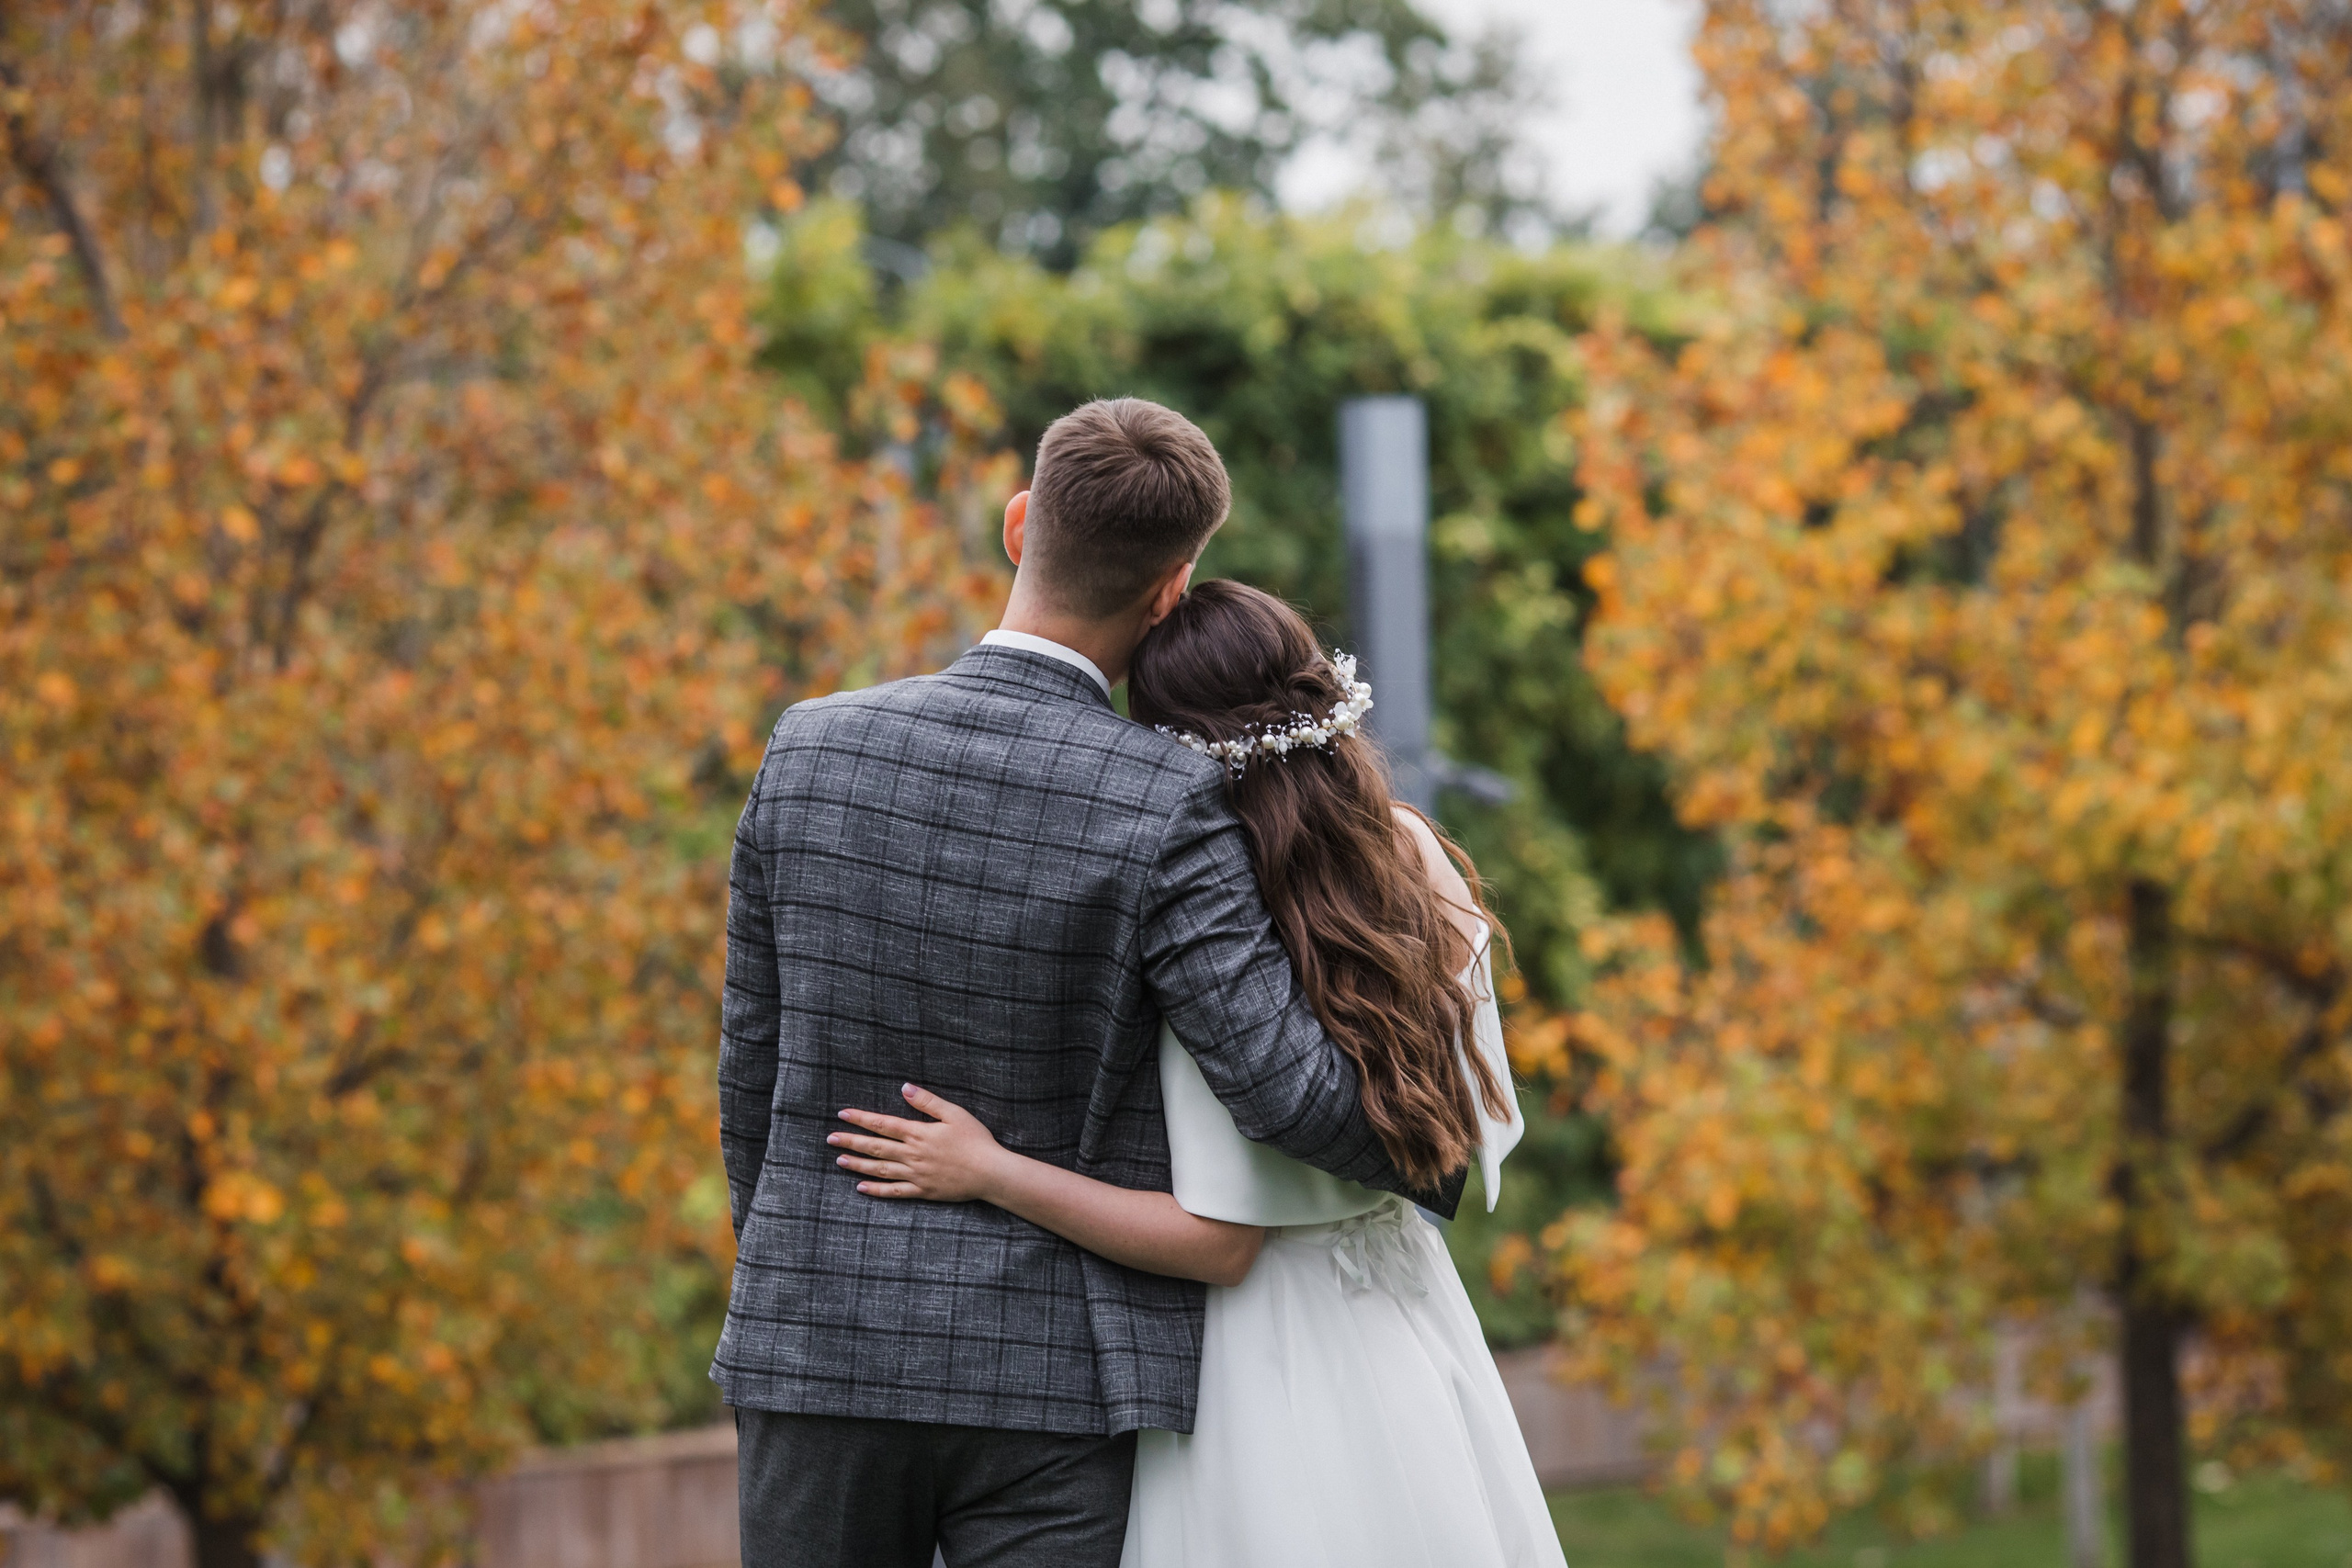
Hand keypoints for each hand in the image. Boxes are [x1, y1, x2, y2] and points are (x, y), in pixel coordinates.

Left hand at [828, 1084, 1008, 1202]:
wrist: (990, 1172)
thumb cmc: (976, 1140)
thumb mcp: (955, 1113)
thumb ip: (927, 1101)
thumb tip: (904, 1088)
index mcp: (919, 1133)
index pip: (883, 1124)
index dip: (861, 1119)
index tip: (843, 1114)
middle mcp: (913, 1155)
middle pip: (875, 1147)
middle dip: (851, 1141)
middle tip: (831, 1138)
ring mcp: (916, 1175)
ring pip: (880, 1169)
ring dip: (858, 1164)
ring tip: (840, 1160)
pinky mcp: (923, 1191)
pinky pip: (894, 1192)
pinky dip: (876, 1190)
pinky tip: (861, 1187)